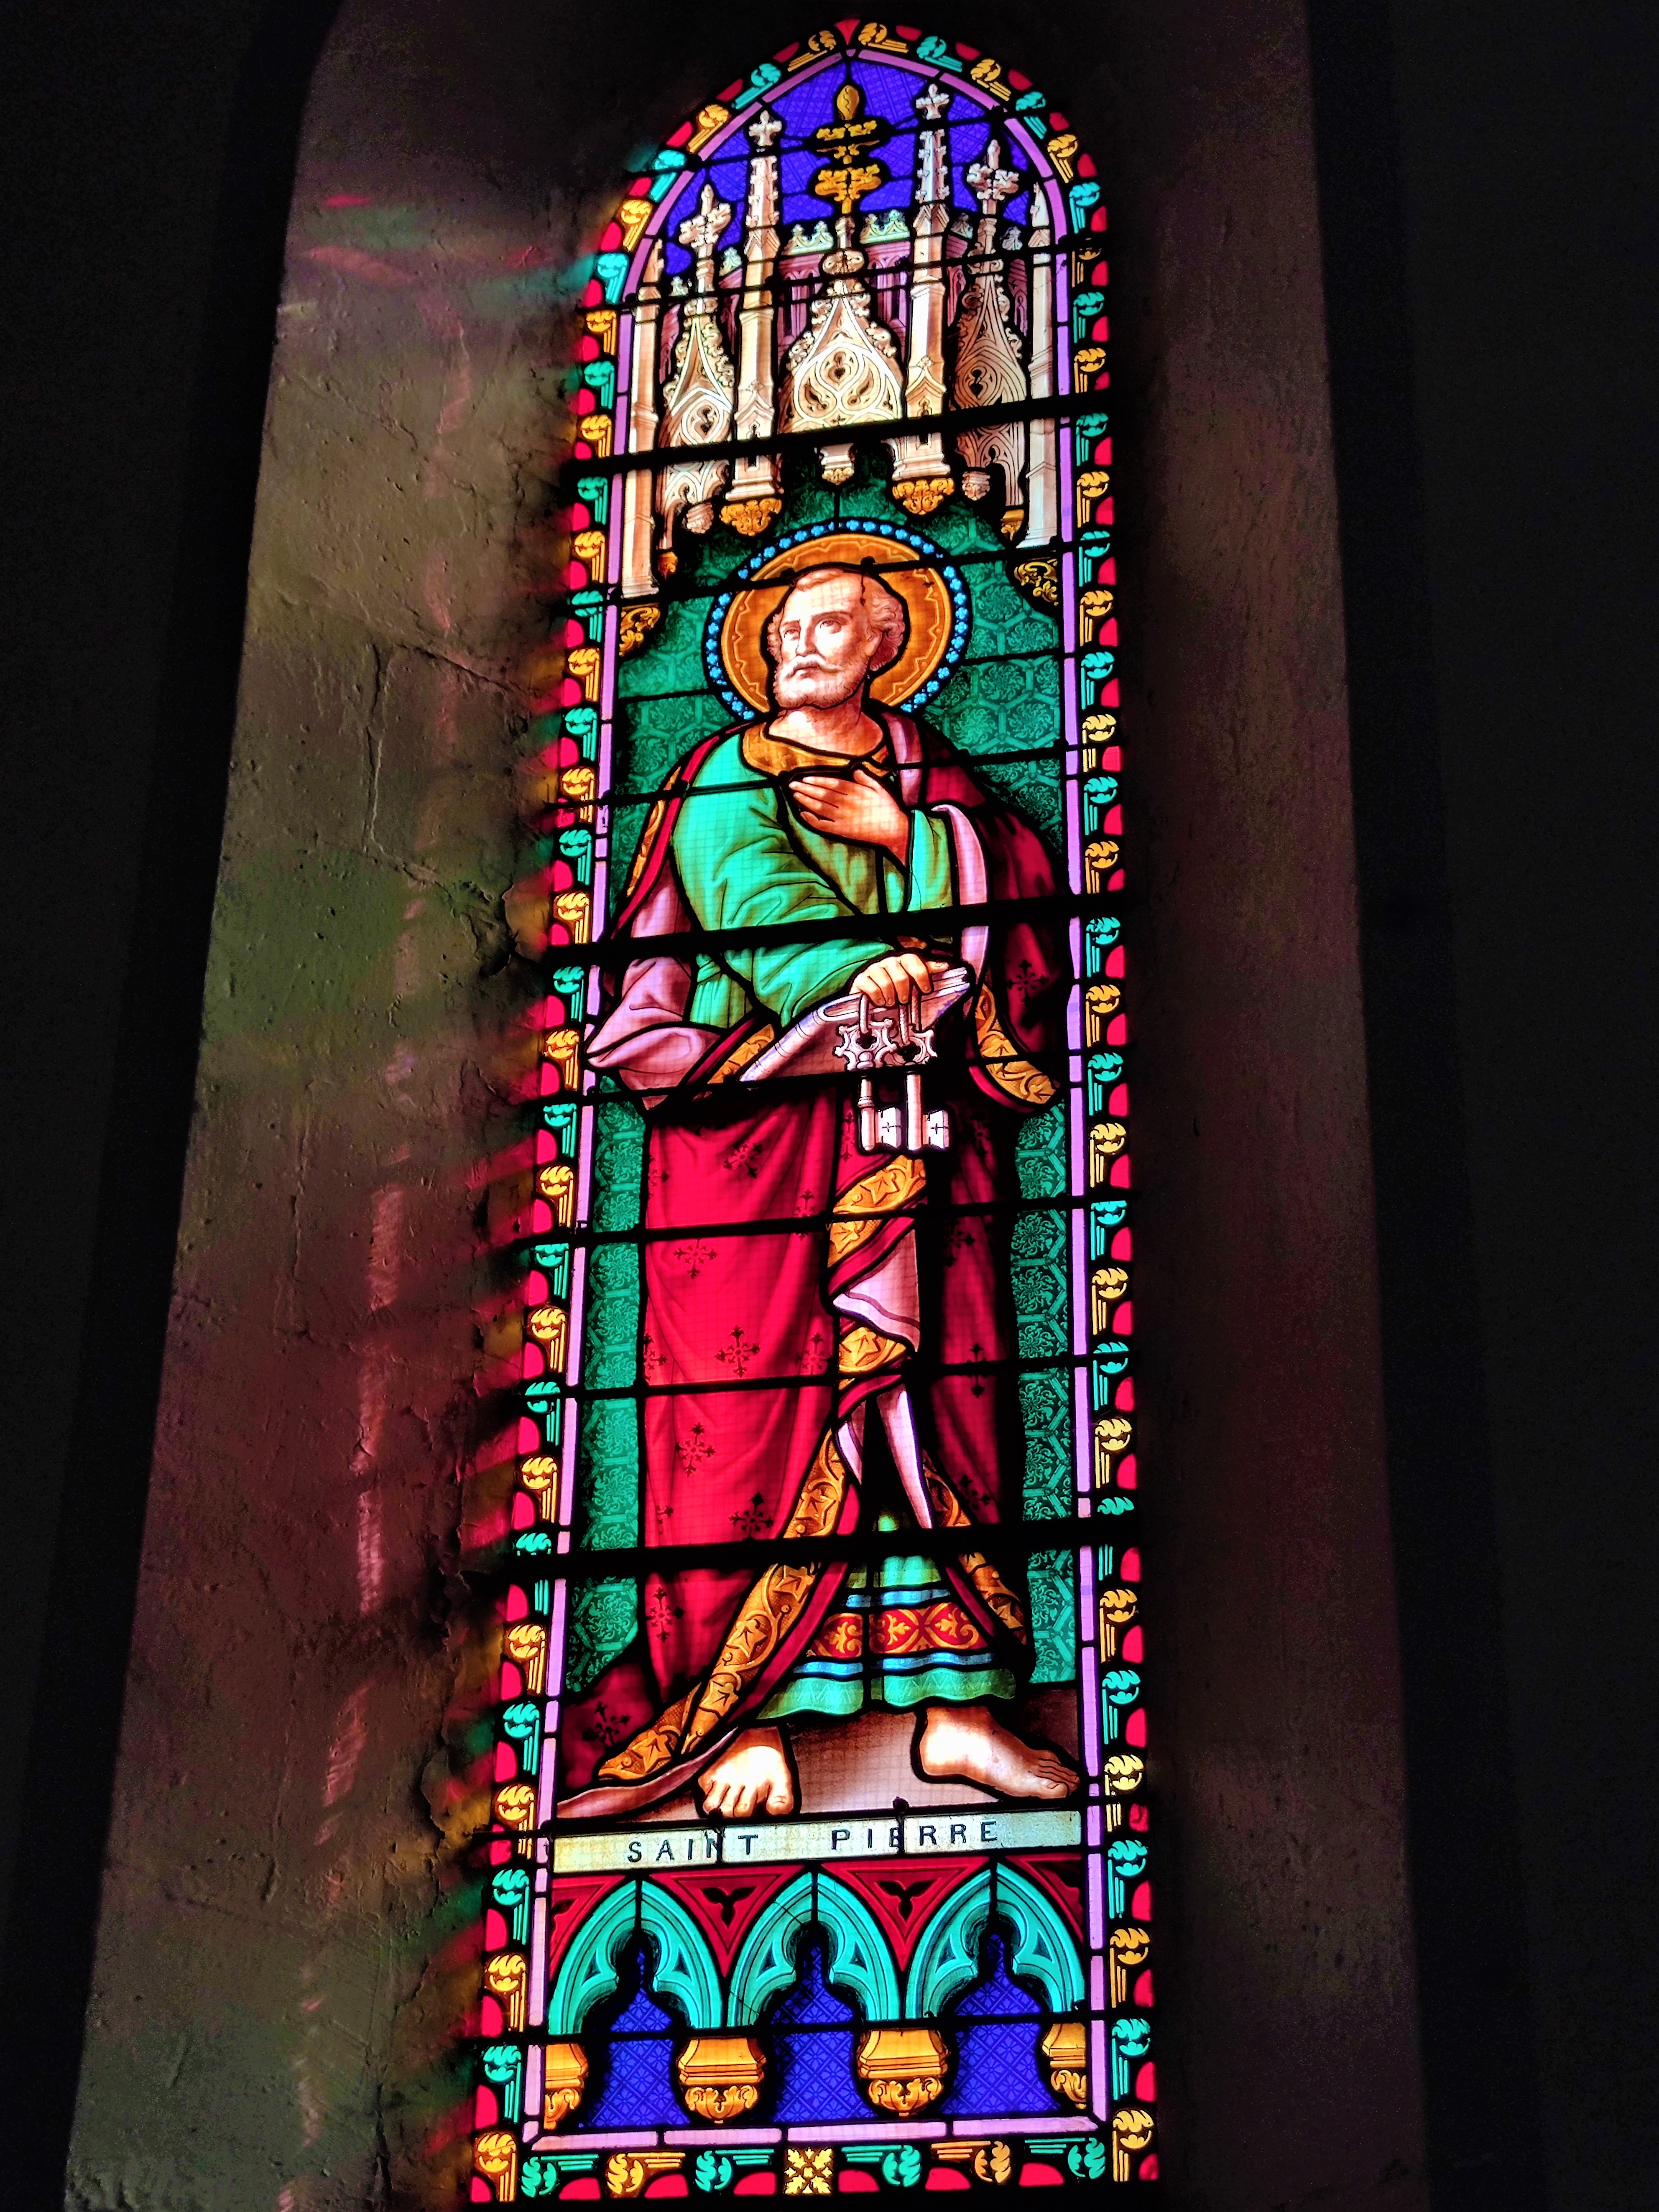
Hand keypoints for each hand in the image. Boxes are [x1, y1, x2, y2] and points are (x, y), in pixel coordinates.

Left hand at [789, 767, 910, 861]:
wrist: (893, 830)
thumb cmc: (887, 808)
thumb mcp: (879, 788)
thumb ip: (865, 778)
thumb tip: (855, 769)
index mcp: (855, 791)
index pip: (831, 783)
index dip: (816, 780)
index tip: (804, 778)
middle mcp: (846, 803)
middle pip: (822, 794)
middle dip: (805, 788)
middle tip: (791, 784)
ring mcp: (842, 818)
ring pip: (819, 808)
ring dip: (805, 801)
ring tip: (795, 794)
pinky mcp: (841, 831)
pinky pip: (822, 825)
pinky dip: (811, 820)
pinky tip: (802, 814)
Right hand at [850, 952, 950, 1009]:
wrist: (868, 995)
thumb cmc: (894, 987)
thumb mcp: (912, 978)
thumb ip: (927, 971)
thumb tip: (944, 965)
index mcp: (901, 961)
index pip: (912, 960)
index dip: (921, 975)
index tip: (926, 989)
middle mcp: (887, 963)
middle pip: (900, 976)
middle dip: (904, 992)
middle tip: (904, 1000)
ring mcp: (873, 970)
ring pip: (885, 983)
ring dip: (890, 997)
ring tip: (891, 1002)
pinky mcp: (861, 980)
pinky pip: (871, 988)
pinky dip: (877, 998)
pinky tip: (880, 1002)